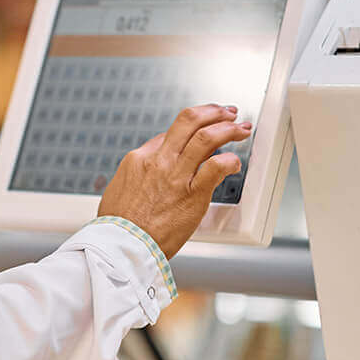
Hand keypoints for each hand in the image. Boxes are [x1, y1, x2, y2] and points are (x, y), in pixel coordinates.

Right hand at [96, 104, 251, 255]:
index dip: (191, 129)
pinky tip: (235, 163)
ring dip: (228, 128)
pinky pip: (217, 166)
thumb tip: (146, 172)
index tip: (202, 132)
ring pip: (207, 137)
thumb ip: (136, 176)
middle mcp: (159, 161)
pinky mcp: (193, 194)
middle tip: (227, 113)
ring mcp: (176, 175)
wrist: (122, 247)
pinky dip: (230, 160)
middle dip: (213, 112)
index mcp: (139, 159)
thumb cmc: (119, 227)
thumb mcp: (118, 190)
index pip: (171, 133)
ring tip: (240, 128)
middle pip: (189, 120)